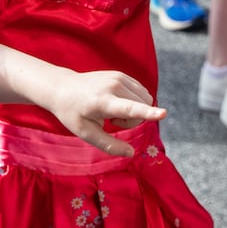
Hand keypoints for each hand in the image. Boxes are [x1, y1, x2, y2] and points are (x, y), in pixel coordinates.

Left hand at [46, 69, 164, 156]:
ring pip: (145, 99)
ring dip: (134, 110)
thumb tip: (131, 153)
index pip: (130, 108)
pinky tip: (115, 102)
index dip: (148, 113)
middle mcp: (113, 86)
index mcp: (102, 102)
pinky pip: (141, 92)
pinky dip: (133, 101)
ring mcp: (118, 77)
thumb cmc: (73, 114)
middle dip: (134, 119)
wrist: (62, 87)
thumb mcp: (86, 134)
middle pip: (143, 107)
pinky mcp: (121, 74)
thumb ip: (109, 145)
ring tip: (112, 110)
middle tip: (112, 120)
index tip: (164, 113)